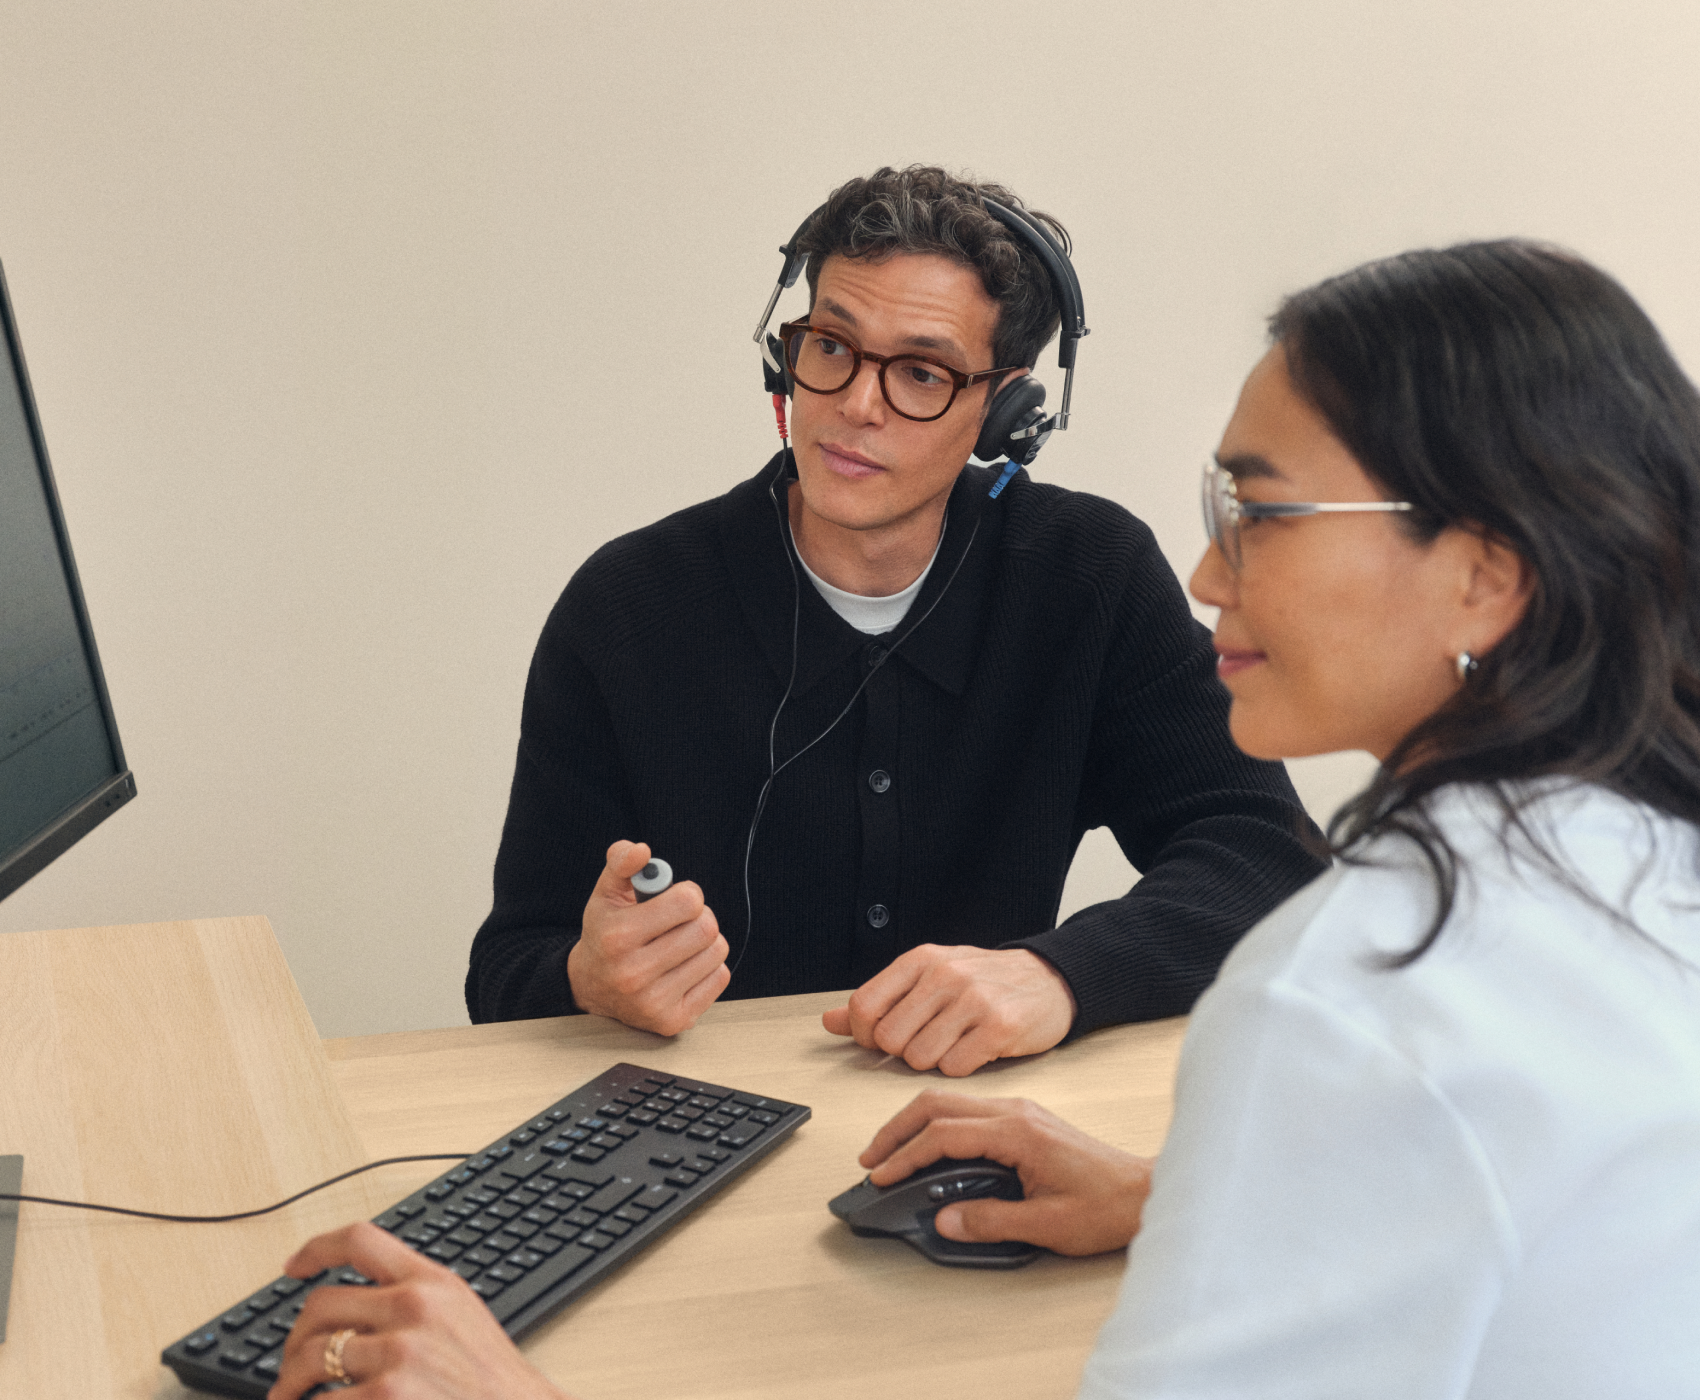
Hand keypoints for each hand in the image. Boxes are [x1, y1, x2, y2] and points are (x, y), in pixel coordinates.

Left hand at [268, 1222, 574, 1399]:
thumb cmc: (489, 1380)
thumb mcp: (461, 1317)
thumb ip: (415, 1300)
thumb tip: (356, 1306)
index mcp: (432, 1282)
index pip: (361, 1240)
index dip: (318, 1248)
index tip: (295, 1267)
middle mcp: (414, 1308)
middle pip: (321, 1305)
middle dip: (294, 1340)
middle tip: (290, 1364)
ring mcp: (398, 1352)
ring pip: (310, 1356)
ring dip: (288, 1384)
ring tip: (289, 1397)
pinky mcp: (385, 1395)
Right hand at [568, 840, 729, 1034]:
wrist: (590, 988)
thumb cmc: (605, 934)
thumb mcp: (606, 894)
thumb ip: (622, 862)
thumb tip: (641, 851)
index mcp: (617, 937)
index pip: (688, 902)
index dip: (687, 894)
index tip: (676, 899)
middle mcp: (633, 974)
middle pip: (706, 928)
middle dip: (699, 917)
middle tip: (679, 921)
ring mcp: (654, 1002)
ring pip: (717, 952)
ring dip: (705, 942)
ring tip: (680, 943)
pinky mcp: (673, 1021)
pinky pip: (719, 978)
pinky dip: (708, 967)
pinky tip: (683, 966)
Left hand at [821, 945, 1076, 1075]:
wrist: (1048, 980)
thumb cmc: (983, 982)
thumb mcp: (928, 979)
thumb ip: (879, 1000)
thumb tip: (829, 1022)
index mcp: (921, 960)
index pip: (864, 1006)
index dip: (866, 1035)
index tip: (884, 1040)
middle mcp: (945, 974)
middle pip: (889, 1038)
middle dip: (902, 1051)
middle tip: (927, 1042)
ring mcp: (974, 999)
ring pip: (919, 1058)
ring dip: (933, 1061)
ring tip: (953, 1044)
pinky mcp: (1000, 1026)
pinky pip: (955, 1068)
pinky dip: (960, 1068)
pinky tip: (975, 1050)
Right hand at [859, 1090, 1152, 1255]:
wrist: (1144, 1193)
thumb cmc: (1106, 1207)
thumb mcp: (1046, 1224)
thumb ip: (991, 1221)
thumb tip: (945, 1219)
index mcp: (1017, 1132)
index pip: (943, 1135)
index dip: (906, 1156)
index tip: (882, 1175)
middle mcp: (1016, 1112)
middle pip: (937, 1104)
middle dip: (897, 1129)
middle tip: (872, 1157)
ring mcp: (1020, 1111)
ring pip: (950, 1103)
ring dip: (915, 1124)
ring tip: (890, 1152)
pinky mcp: (1025, 1120)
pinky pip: (968, 1111)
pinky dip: (938, 1126)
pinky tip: (929, 1147)